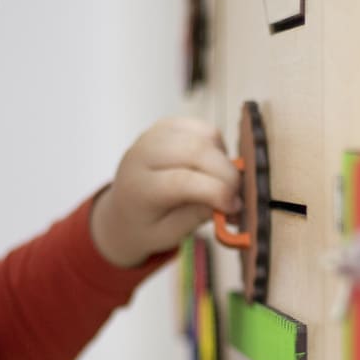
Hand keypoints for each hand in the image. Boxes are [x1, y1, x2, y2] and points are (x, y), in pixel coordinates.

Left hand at [89, 117, 243, 268]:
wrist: (123, 210)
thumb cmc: (146, 226)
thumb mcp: (169, 234)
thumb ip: (198, 216)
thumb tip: (232, 201)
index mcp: (138, 187)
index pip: (182, 181)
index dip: (216, 192)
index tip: (234, 208)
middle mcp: (142, 154)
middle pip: (196, 151)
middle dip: (226, 175)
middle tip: (236, 198)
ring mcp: (154, 135)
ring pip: (204, 136)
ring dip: (223, 160)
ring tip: (220, 183)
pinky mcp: (167, 126)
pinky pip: (204, 129)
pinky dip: (217, 147)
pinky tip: (212, 167)